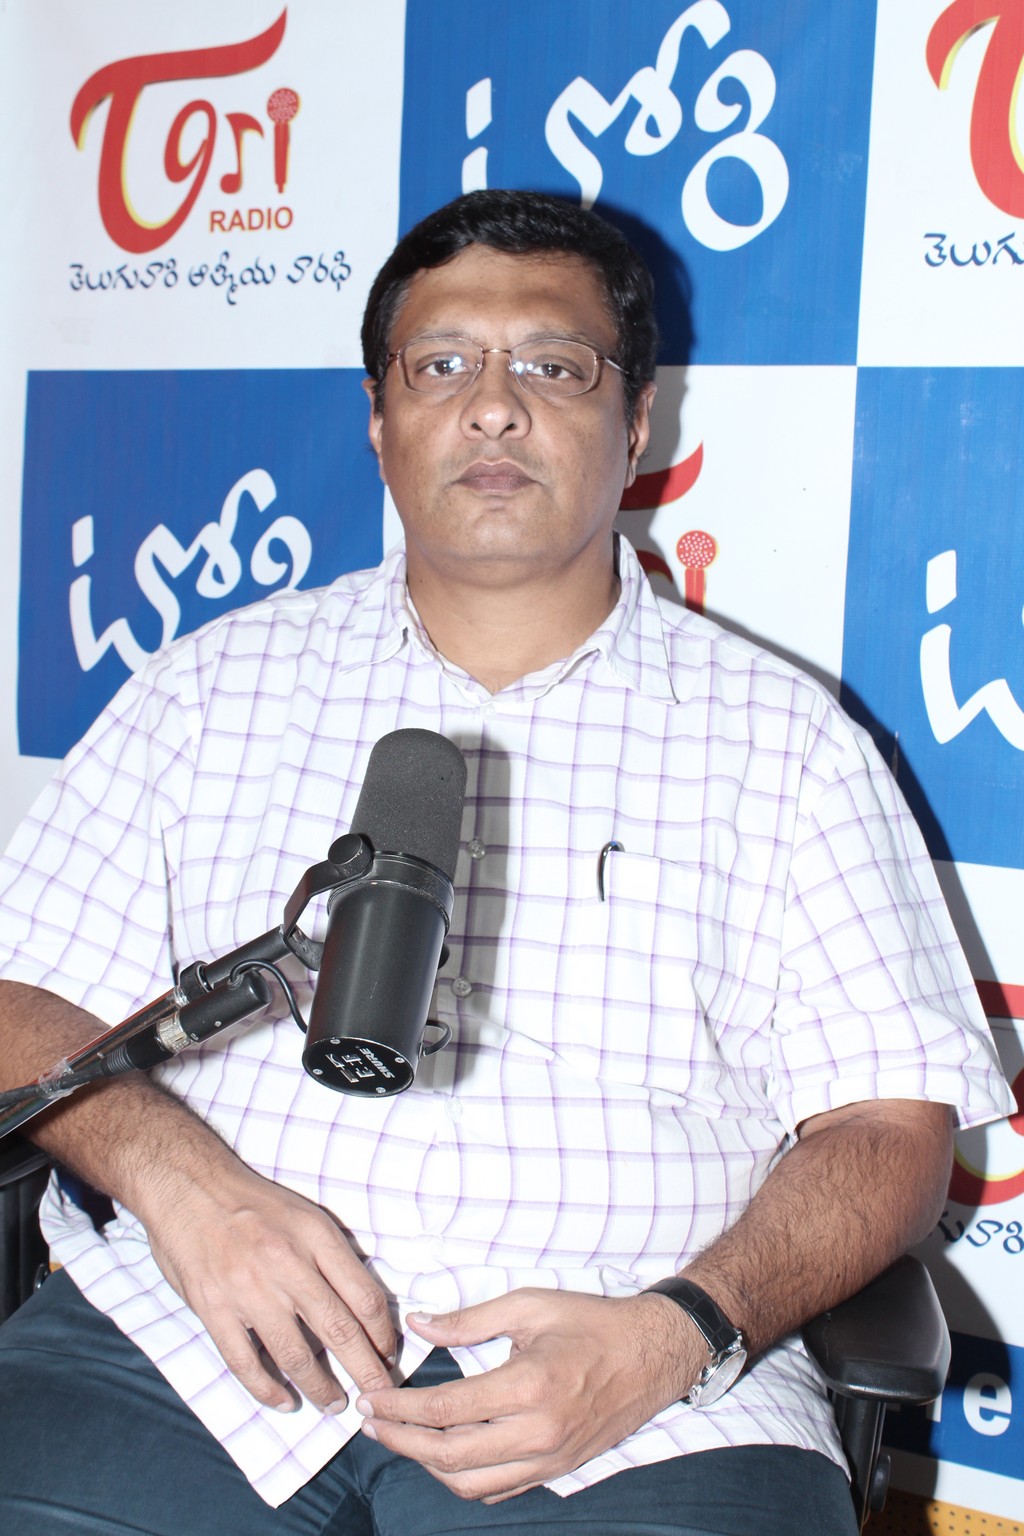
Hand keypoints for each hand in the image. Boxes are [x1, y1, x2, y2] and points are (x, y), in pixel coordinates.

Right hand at [143, 1153, 395, 1415]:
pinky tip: (283, 1401)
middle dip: (365, 1371)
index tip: (389, 1355)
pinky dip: (267, 1389)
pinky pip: (246, 1362)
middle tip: (379, 1395)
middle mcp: (288, 1264)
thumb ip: (332, 1255)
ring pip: (296, 1355)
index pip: (364, 1295)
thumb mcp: (305, 1214)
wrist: (188, 1186)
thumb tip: (364, 1303)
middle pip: (339, 1331)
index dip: (383, 1334)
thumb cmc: (252, 1202)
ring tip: (334, 1403)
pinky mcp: (214, 1309)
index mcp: (316, 1237)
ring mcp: (249, 1290)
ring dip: (320, 1388)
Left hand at [355, 1287, 704, 1501]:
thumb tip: (418, 1323)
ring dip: (425, 1465)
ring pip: (468, 1484)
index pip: (444, 1411)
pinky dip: (461, 1479)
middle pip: (447, 1456)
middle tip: (371, 1422)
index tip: (371, 1399)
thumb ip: (469, 1319)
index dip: (398, 1409)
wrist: (654, 1354)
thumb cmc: (592, 1322)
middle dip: (399, 1441)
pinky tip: (443, 1455)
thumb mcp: (530, 1305)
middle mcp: (536, 1433)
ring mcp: (548, 1460)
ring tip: (400, 1437)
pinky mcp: (556, 1471)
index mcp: (527, 1387)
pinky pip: (497, 1490)